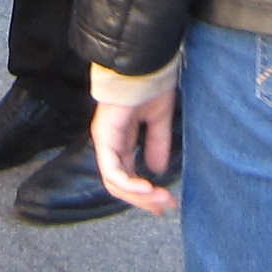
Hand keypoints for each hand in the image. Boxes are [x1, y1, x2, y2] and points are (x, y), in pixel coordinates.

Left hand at [94, 88, 178, 215]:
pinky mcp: (105, 138)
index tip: (167, 201)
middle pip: (120, 185)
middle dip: (144, 200)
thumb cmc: (149, 84)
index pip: (127, 176)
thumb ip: (157, 143)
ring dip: (139, 196)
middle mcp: (109, 144)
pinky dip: (130, 185)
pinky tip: (148, 188)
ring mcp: (105, 142)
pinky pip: (113, 172)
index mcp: (120, 140)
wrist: (142, 64)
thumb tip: (157, 170)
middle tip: (166, 206)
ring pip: (115, 183)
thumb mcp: (158, 119)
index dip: (145, 193)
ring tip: (161, 199)